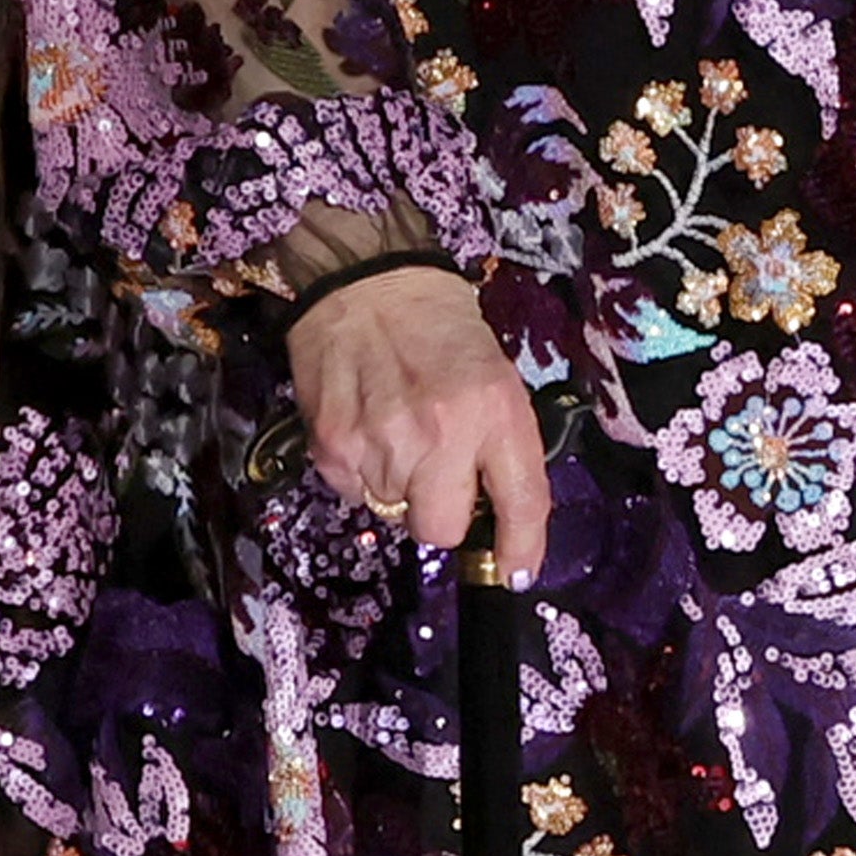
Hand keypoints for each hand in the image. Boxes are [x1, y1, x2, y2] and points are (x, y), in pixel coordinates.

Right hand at [289, 266, 550, 579]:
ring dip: (398, 487)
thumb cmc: (442, 331)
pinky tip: (366, 425)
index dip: (521, 548)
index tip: (517, 572)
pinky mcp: (334, 446)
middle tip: (437, 477)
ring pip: (392, 514)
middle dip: (440, 515)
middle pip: (440, 531)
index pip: (521, 501)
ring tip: (398, 430)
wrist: (369, 283)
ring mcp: (383, 443)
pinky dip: (361, 472)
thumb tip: (497, 524)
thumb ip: (499, 447)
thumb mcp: (496, 379)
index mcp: (496, 410)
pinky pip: (353, 493)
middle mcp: (443, 433)